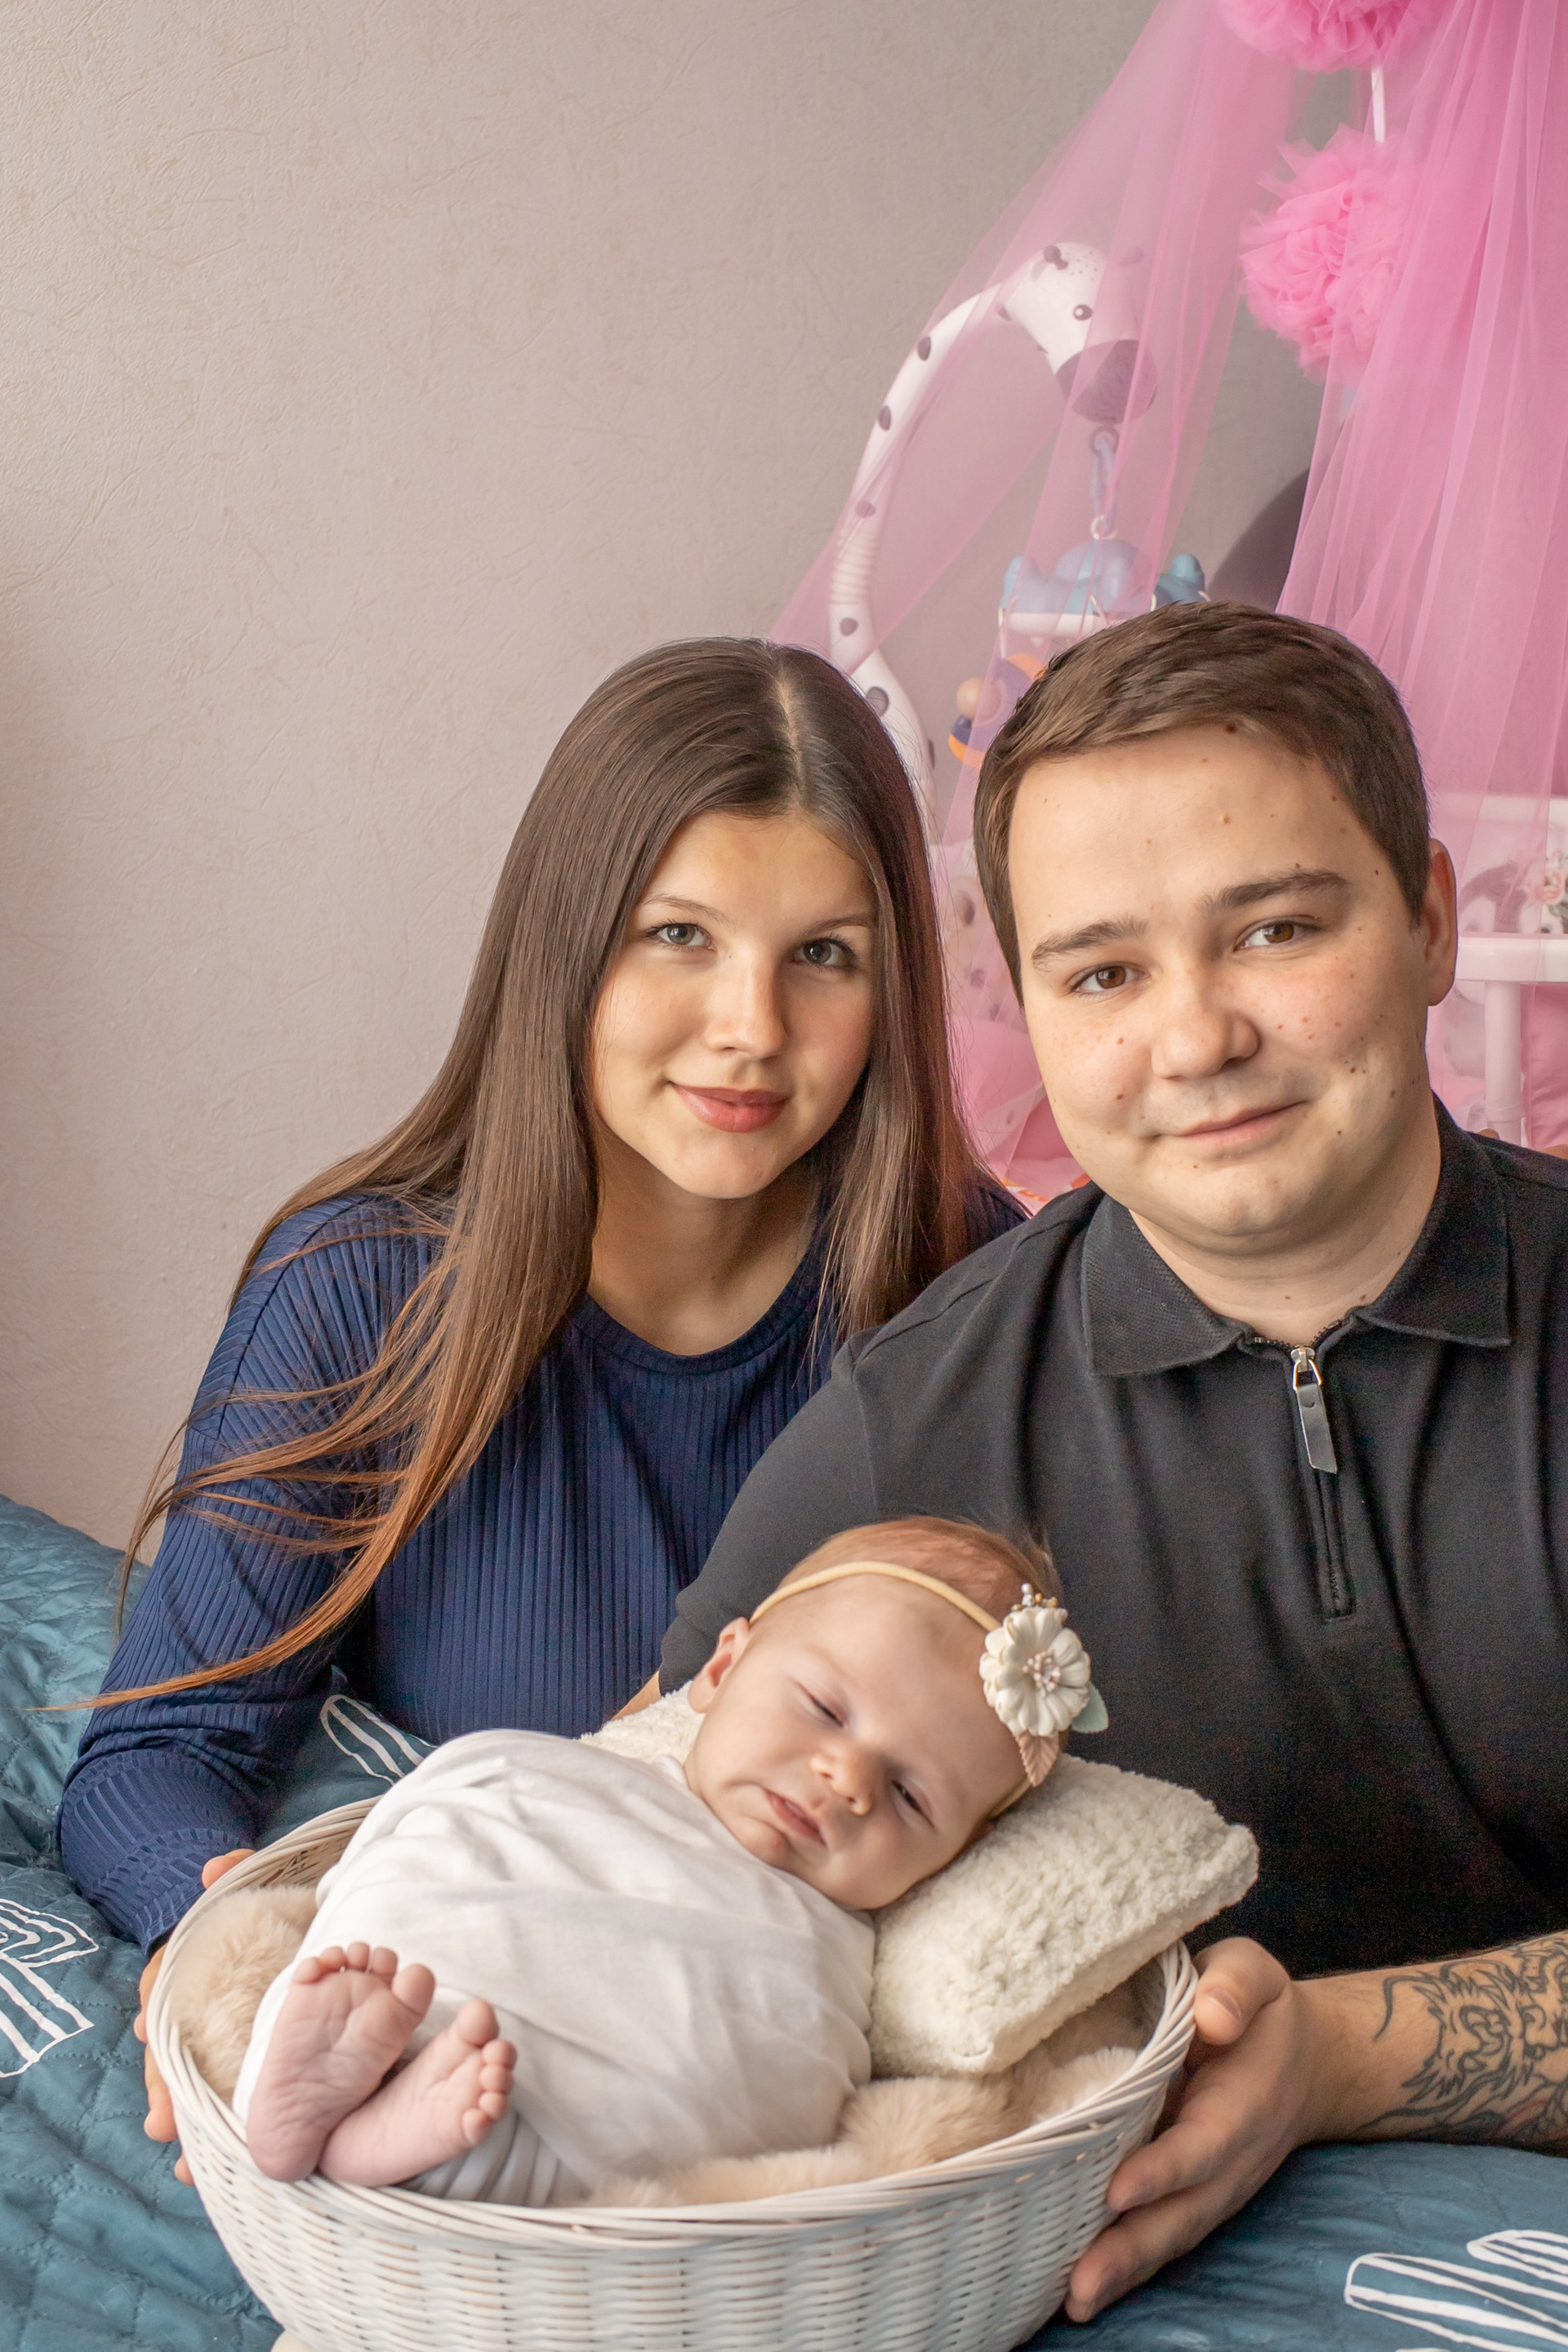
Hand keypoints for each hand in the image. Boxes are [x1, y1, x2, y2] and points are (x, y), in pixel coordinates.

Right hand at [136, 1849, 252, 2184]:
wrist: (297, 1940)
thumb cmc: (267, 1921)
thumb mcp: (258, 1894)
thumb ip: (239, 1875)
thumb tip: (213, 1867)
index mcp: (192, 1971)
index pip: (162, 1988)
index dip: (153, 2011)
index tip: (145, 2035)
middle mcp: (193, 2014)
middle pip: (168, 2053)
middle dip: (164, 2088)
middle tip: (164, 2124)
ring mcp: (212, 2047)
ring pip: (188, 2088)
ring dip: (185, 2124)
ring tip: (187, 2166)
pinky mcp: (238, 2071)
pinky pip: (219, 2104)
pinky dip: (211, 2134)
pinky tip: (202, 2171)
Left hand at [1065, 1939, 1340, 2321]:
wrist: (1306, 2057)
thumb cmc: (1261, 2008)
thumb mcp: (1252, 1972)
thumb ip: (1235, 1987)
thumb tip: (1214, 2017)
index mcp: (1241, 2104)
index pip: (1201, 2145)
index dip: (1163, 2170)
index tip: (1119, 2189)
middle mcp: (1230, 2160)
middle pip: (1182, 2213)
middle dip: (1132, 2251)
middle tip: (1080, 2285)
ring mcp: (1214, 2186)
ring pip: (1171, 2236)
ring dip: (1125, 2272)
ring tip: (1075, 2301)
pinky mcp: (1194, 2195)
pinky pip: (1163, 2235)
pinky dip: (1128, 2266)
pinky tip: (1082, 2291)